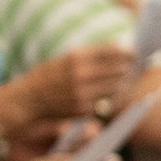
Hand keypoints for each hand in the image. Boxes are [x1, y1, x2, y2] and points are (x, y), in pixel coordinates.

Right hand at [3, 44, 133, 128]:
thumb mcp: (65, 58)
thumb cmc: (47, 76)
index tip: (134, 53)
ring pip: (117, 87)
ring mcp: (83, 92)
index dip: (128, 52)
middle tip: (132, 67)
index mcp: (76, 56)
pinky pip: (107, 101)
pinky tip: (112, 92)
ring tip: (124, 79)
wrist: (26, 100)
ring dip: (123, 83)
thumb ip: (90, 56)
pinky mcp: (83, 108)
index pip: (114, 51)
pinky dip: (113, 96)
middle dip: (127, 68)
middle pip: (119, 69)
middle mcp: (81, 74)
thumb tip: (119, 51)